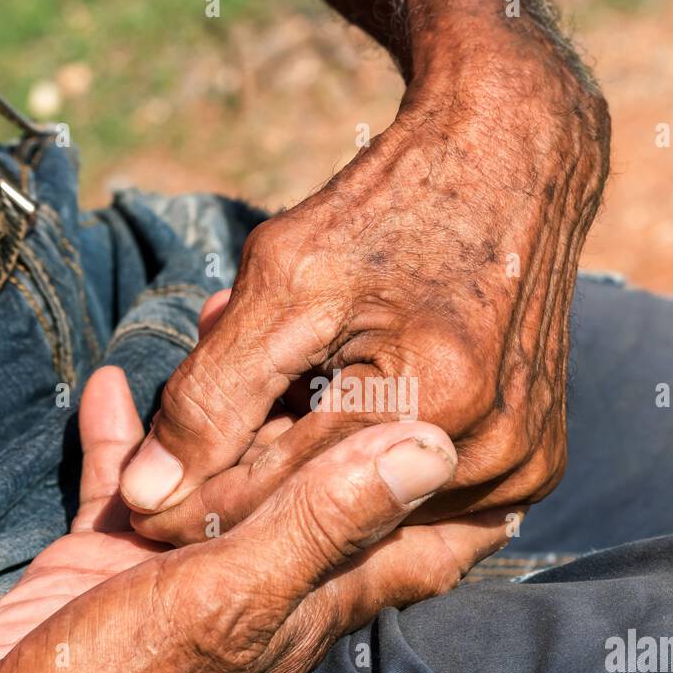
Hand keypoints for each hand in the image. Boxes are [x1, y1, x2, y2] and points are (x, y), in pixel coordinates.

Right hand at [0, 366, 511, 672]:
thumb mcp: (237, 595)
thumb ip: (326, 522)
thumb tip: (433, 450)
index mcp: (310, 596)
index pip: (416, 549)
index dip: (464, 504)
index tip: (503, 438)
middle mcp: (259, 578)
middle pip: (316, 483)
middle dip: (333, 409)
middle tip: (350, 329)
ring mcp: (183, 566)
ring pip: (227, 468)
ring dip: (232, 406)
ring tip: (223, 322)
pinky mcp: (111, 557)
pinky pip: (132, 480)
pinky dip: (130, 433)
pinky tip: (115, 382)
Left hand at [118, 30, 608, 545]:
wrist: (511, 159)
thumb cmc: (388, 207)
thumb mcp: (283, 282)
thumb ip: (210, 398)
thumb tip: (144, 496)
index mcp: (435, 401)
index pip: (279, 496)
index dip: (197, 498)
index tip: (137, 500)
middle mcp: (494, 453)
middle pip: (327, 513)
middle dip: (254, 473)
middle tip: (194, 441)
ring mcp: (523, 466)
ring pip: (371, 511)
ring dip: (310, 469)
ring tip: (283, 395)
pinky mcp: (535, 465)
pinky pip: (421, 495)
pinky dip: (367, 464)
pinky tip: (347, 410)